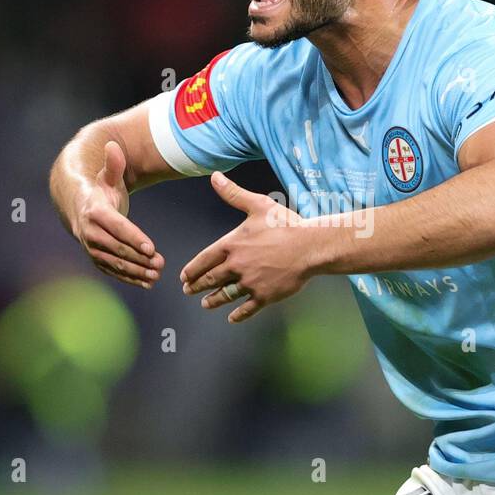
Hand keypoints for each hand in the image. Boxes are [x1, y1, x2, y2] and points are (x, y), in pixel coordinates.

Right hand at [75, 141, 164, 287]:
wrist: (78, 205)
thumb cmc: (100, 188)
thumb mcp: (107, 175)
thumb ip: (113, 164)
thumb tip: (113, 145)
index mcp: (94, 211)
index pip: (116, 227)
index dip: (133, 237)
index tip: (151, 247)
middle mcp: (89, 232)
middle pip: (116, 248)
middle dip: (139, 258)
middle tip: (160, 263)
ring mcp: (91, 247)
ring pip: (115, 263)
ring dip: (136, 271)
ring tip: (157, 275)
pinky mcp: (96, 258)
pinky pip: (113, 271)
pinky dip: (129, 278)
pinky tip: (148, 283)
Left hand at [181, 172, 318, 322]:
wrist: (310, 246)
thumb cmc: (285, 224)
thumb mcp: (257, 204)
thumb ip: (233, 193)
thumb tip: (215, 177)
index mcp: (232, 245)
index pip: (204, 260)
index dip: (192, 270)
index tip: (184, 277)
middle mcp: (237, 266)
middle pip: (210, 279)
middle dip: (197, 286)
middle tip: (188, 291)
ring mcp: (250, 283)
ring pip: (225, 295)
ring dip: (213, 301)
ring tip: (206, 304)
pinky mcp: (265, 296)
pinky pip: (247, 309)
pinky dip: (238, 315)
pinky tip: (232, 317)